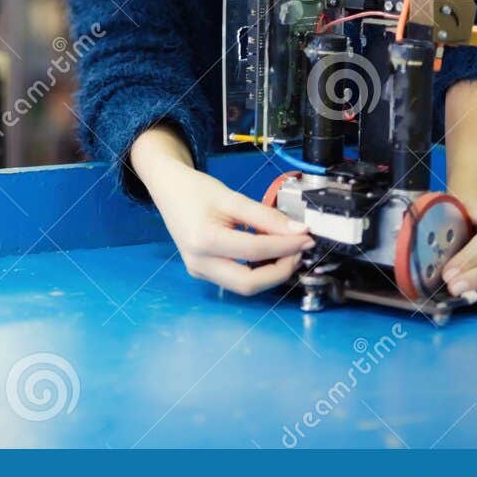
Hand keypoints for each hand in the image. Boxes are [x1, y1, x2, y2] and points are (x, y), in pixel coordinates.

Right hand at [132, 129, 314, 295]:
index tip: (307, 237)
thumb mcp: (232, 197)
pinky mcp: (203, 272)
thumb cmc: (195, 190)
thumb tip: (299, 230)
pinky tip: (268, 253)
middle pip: (250, 283)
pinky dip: (257, 271)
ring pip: (244, 287)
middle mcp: (199, 263)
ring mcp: (199, 271)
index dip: (287, 245)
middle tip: (299, 250)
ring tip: (286, 251)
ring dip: (271, 273)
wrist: (168, 190)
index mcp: (204, 241)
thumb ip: (266, 216)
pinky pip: (236, 280)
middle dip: (281, 270)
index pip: (256, 250)